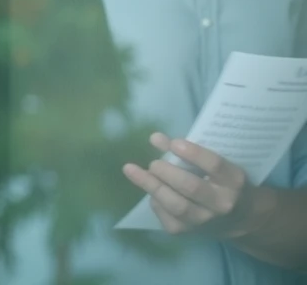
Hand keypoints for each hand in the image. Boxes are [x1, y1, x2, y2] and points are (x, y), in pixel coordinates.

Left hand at [123, 132, 271, 238]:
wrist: (239, 219)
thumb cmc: (222, 181)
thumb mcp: (216, 165)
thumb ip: (189, 151)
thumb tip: (156, 138)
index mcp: (233, 180)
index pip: (215, 165)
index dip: (193, 154)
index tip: (174, 143)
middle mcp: (222, 204)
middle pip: (192, 187)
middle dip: (168, 172)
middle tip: (154, 163)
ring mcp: (205, 221)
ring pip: (176, 205)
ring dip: (151, 185)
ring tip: (132, 170)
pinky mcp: (187, 232)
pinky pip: (165, 216)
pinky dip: (154, 200)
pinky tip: (150, 189)